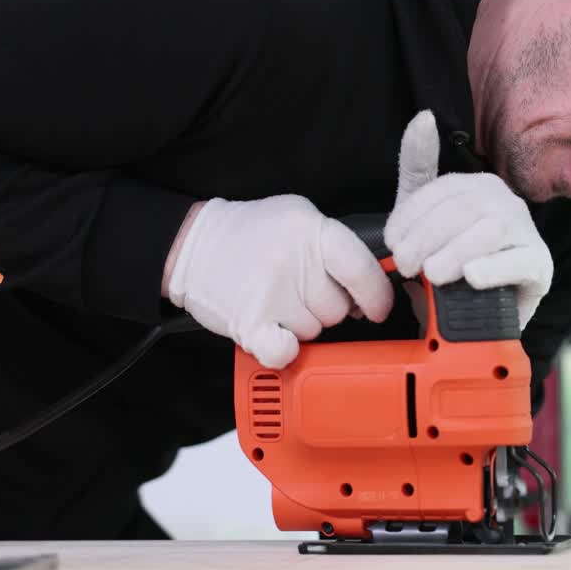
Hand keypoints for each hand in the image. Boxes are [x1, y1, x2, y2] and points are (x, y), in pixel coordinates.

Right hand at [165, 195, 393, 367]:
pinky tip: (274, 332)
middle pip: (339, 308)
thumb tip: (372, 285)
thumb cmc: (249, 235)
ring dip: (301, 325)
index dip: (376, 295)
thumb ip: (335, 246)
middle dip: (326, 307)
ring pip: (315, 331)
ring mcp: (271, 292)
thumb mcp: (298, 217)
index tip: (378, 308)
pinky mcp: (250, 321)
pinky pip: (286, 352)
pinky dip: (283, 350)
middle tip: (300, 291)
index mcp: (310, 229)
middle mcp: (293, 259)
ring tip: (277, 301)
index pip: (361, 268)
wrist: (192, 247)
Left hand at [383, 110, 552, 329]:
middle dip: (429, 236)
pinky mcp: (540, 267)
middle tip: (406, 264)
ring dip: (456, 252)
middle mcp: (506, 203)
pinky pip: (521, 262)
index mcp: (478, 186)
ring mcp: (526, 234)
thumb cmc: (446, 263)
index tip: (391, 242)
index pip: (444, 190)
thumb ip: (419, 166)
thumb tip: (424, 116)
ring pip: (492, 231)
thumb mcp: (424, 216)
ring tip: (432, 274)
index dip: (412, 215)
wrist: (468, 318)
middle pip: (466, 208)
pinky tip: (471, 277)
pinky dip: (494, 268)